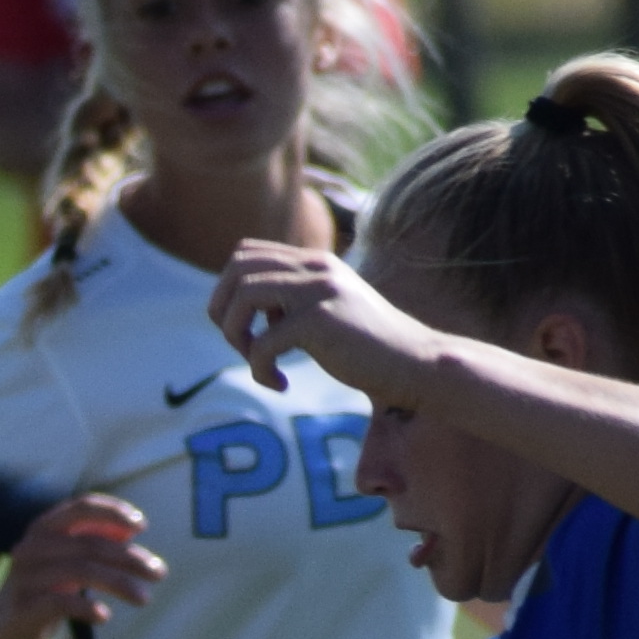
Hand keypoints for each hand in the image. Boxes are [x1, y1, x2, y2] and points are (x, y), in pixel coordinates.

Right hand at [0, 492, 163, 638]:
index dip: (113, 512)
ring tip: (144, 598)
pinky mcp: (24, 608)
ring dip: (120, 584)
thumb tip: (133, 528)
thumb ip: (93, 542)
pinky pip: (62, 602)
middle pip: (90, 544)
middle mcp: (31, 547)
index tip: (142, 526)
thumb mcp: (65, 562)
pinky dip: (88, 607)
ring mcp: (26, 577)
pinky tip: (105, 616)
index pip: (81, 507)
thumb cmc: (40, 592)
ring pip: (81, 571)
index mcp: (43, 529)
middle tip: (159, 572)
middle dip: (130, 558)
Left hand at [204, 240, 447, 399]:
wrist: (416, 363)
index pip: (245, 254)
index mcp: (314, 262)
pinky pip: (263, 342)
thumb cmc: (369, 347)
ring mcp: (319, 291)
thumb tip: (243, 308)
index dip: (228, 290)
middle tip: (240, 344)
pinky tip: (280, 384)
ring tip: (257, 363)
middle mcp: (315, 268)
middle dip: (222, 309)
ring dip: (236, 335)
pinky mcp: (321, 321)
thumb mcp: (327, 311)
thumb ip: (292, 300)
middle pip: (237, 268)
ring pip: (244, 296)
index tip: (243, 326)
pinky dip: (259, 369)